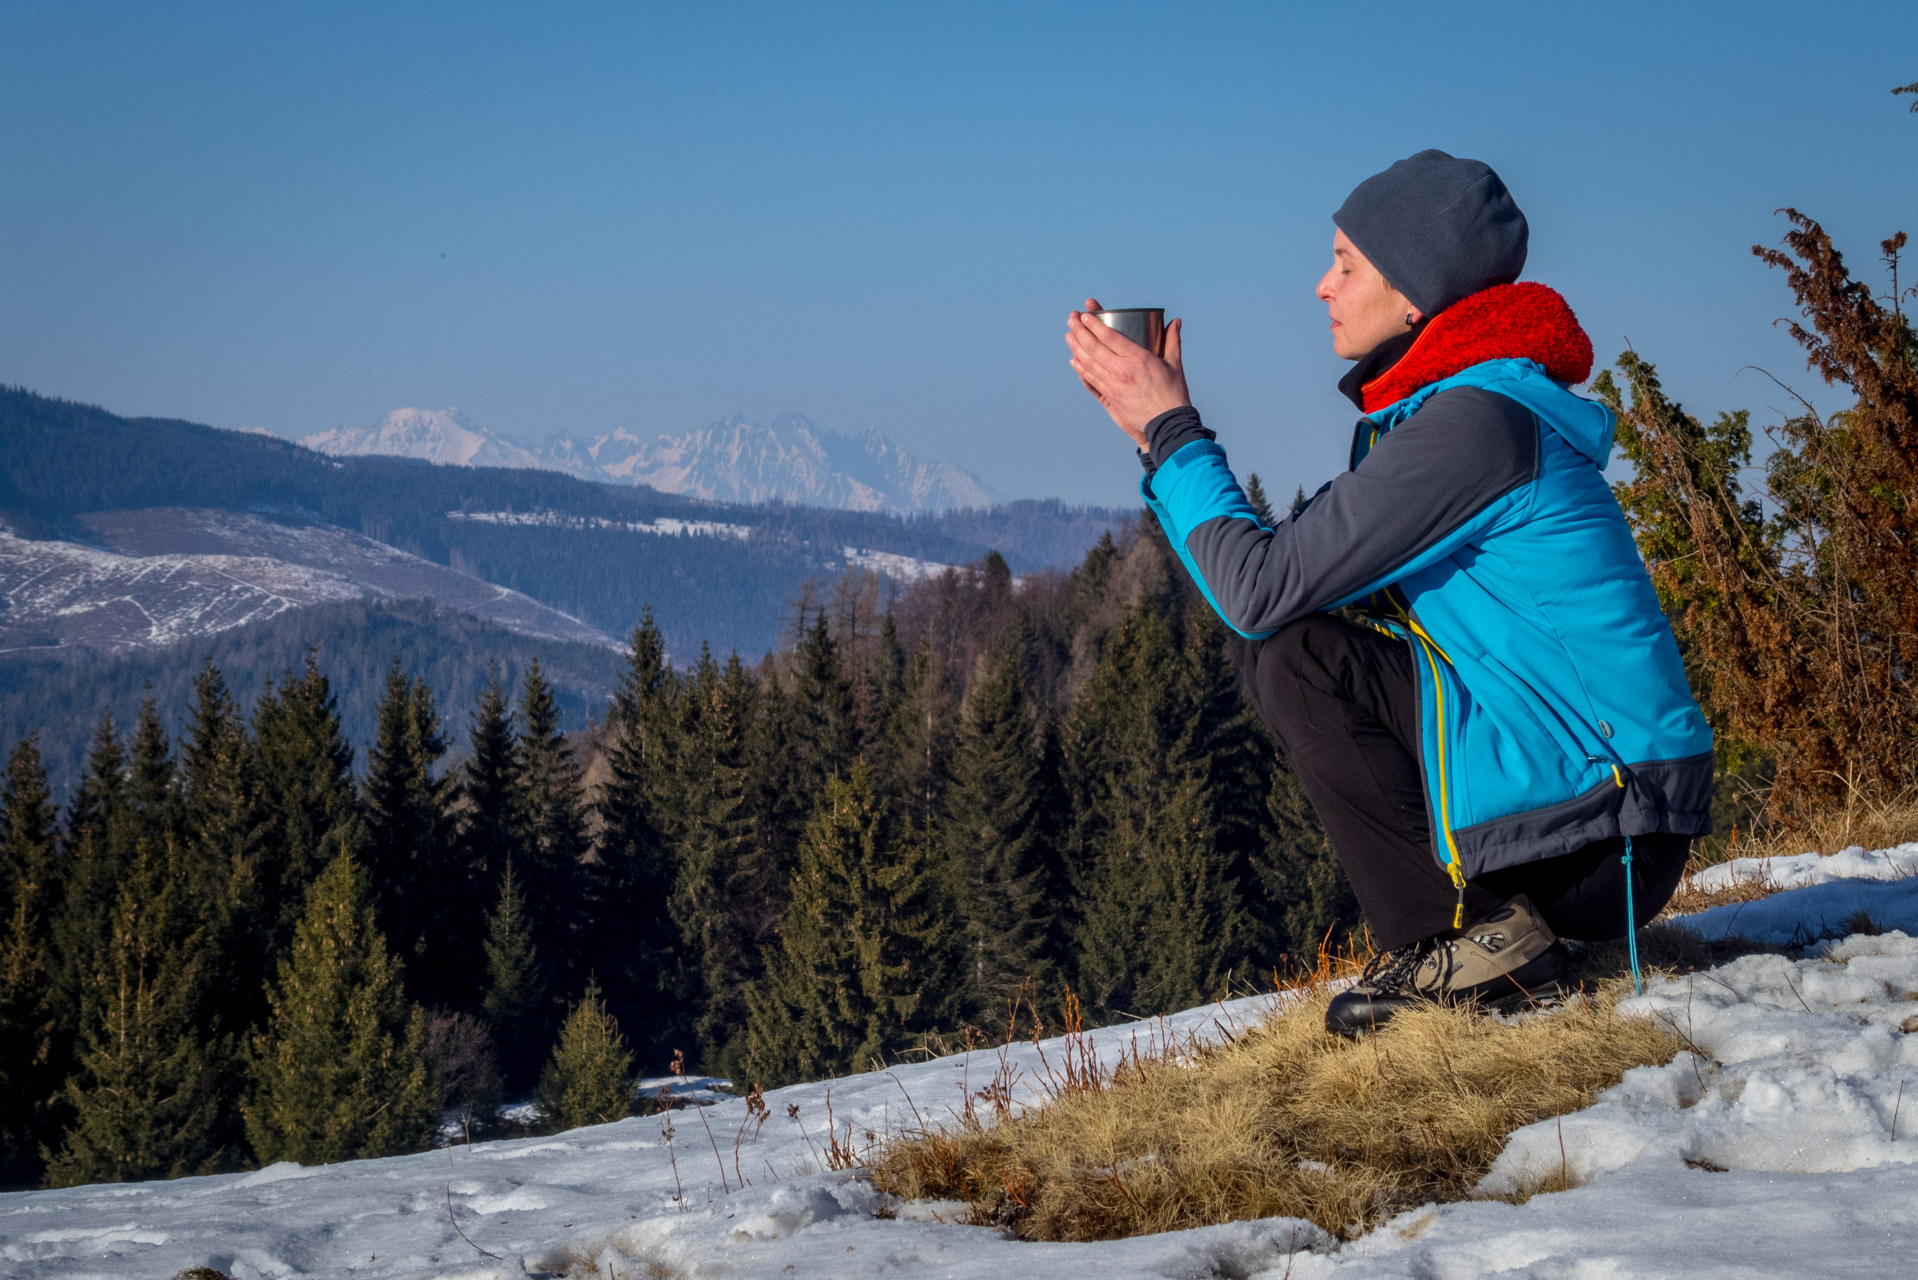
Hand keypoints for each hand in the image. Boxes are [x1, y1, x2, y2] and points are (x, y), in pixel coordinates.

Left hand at [1065, 296, 1189, 450]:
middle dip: (1080, 331)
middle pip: (1094, 347)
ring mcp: (1114, 384)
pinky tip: (1074, 360)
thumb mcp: (1174, 364)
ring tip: (1069, 335)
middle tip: (1071, 319)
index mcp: (1138, 358)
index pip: (1110, 337)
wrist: (1167, 422)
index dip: (1094, 324)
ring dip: (1076, 347)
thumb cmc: (1173, 392)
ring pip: (1089, 362)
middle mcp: (1122, 370)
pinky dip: (1081, 368)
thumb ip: (1172, 340)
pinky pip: (1091, 380)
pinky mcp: (1111, 397)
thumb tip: (1176, 321)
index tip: (1085, 315)